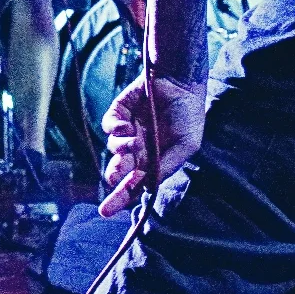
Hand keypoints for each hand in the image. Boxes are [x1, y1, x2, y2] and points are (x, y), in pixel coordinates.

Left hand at [99, 73, 207, 216]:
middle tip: (115, 179)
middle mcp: (138, 149)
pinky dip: (115, 129)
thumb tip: (147, 188)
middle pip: (119, 170)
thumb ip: (167, 166)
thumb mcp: (186, 145)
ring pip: (114, 148)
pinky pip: (109, 126)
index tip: (106, 211)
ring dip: (122, 149)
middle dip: (115, 177)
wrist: (182, 82)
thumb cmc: (188, 115)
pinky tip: (127, 127)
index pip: (134, 184)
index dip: (120, 198)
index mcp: (154, 161)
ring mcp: (127, 131)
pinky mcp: (119, 113)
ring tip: (134, 142)